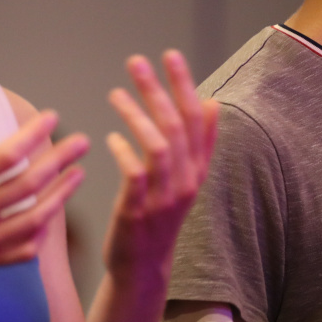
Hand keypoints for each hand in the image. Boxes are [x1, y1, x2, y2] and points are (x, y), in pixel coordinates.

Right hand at [0, 93, 89, 290]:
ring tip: (80, 173)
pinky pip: (26, 248)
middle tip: (83, 142)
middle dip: (60, 160)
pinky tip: (53, 209)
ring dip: (62, 194)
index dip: (33, 134)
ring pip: (35, 218)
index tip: (52, 118)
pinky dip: (44, 229)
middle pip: (28, 185)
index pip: (4, 156)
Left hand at [102, 51, 218, 279]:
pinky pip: (133, 174)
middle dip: (157, 90)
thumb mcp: (187, 178)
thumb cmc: (160, 215)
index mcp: (198, 168)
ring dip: (136, 114)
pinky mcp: (138, 212)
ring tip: (116, 92)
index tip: (170, 55)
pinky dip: (123, 151)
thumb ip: (200, 142)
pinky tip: (110, 137)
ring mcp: (164, 197)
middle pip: (176, 126)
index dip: (184, 85)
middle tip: (136, 61)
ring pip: (157, 146)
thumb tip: (211, 101)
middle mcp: (186, 180)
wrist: (144, 267)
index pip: (197, 117)